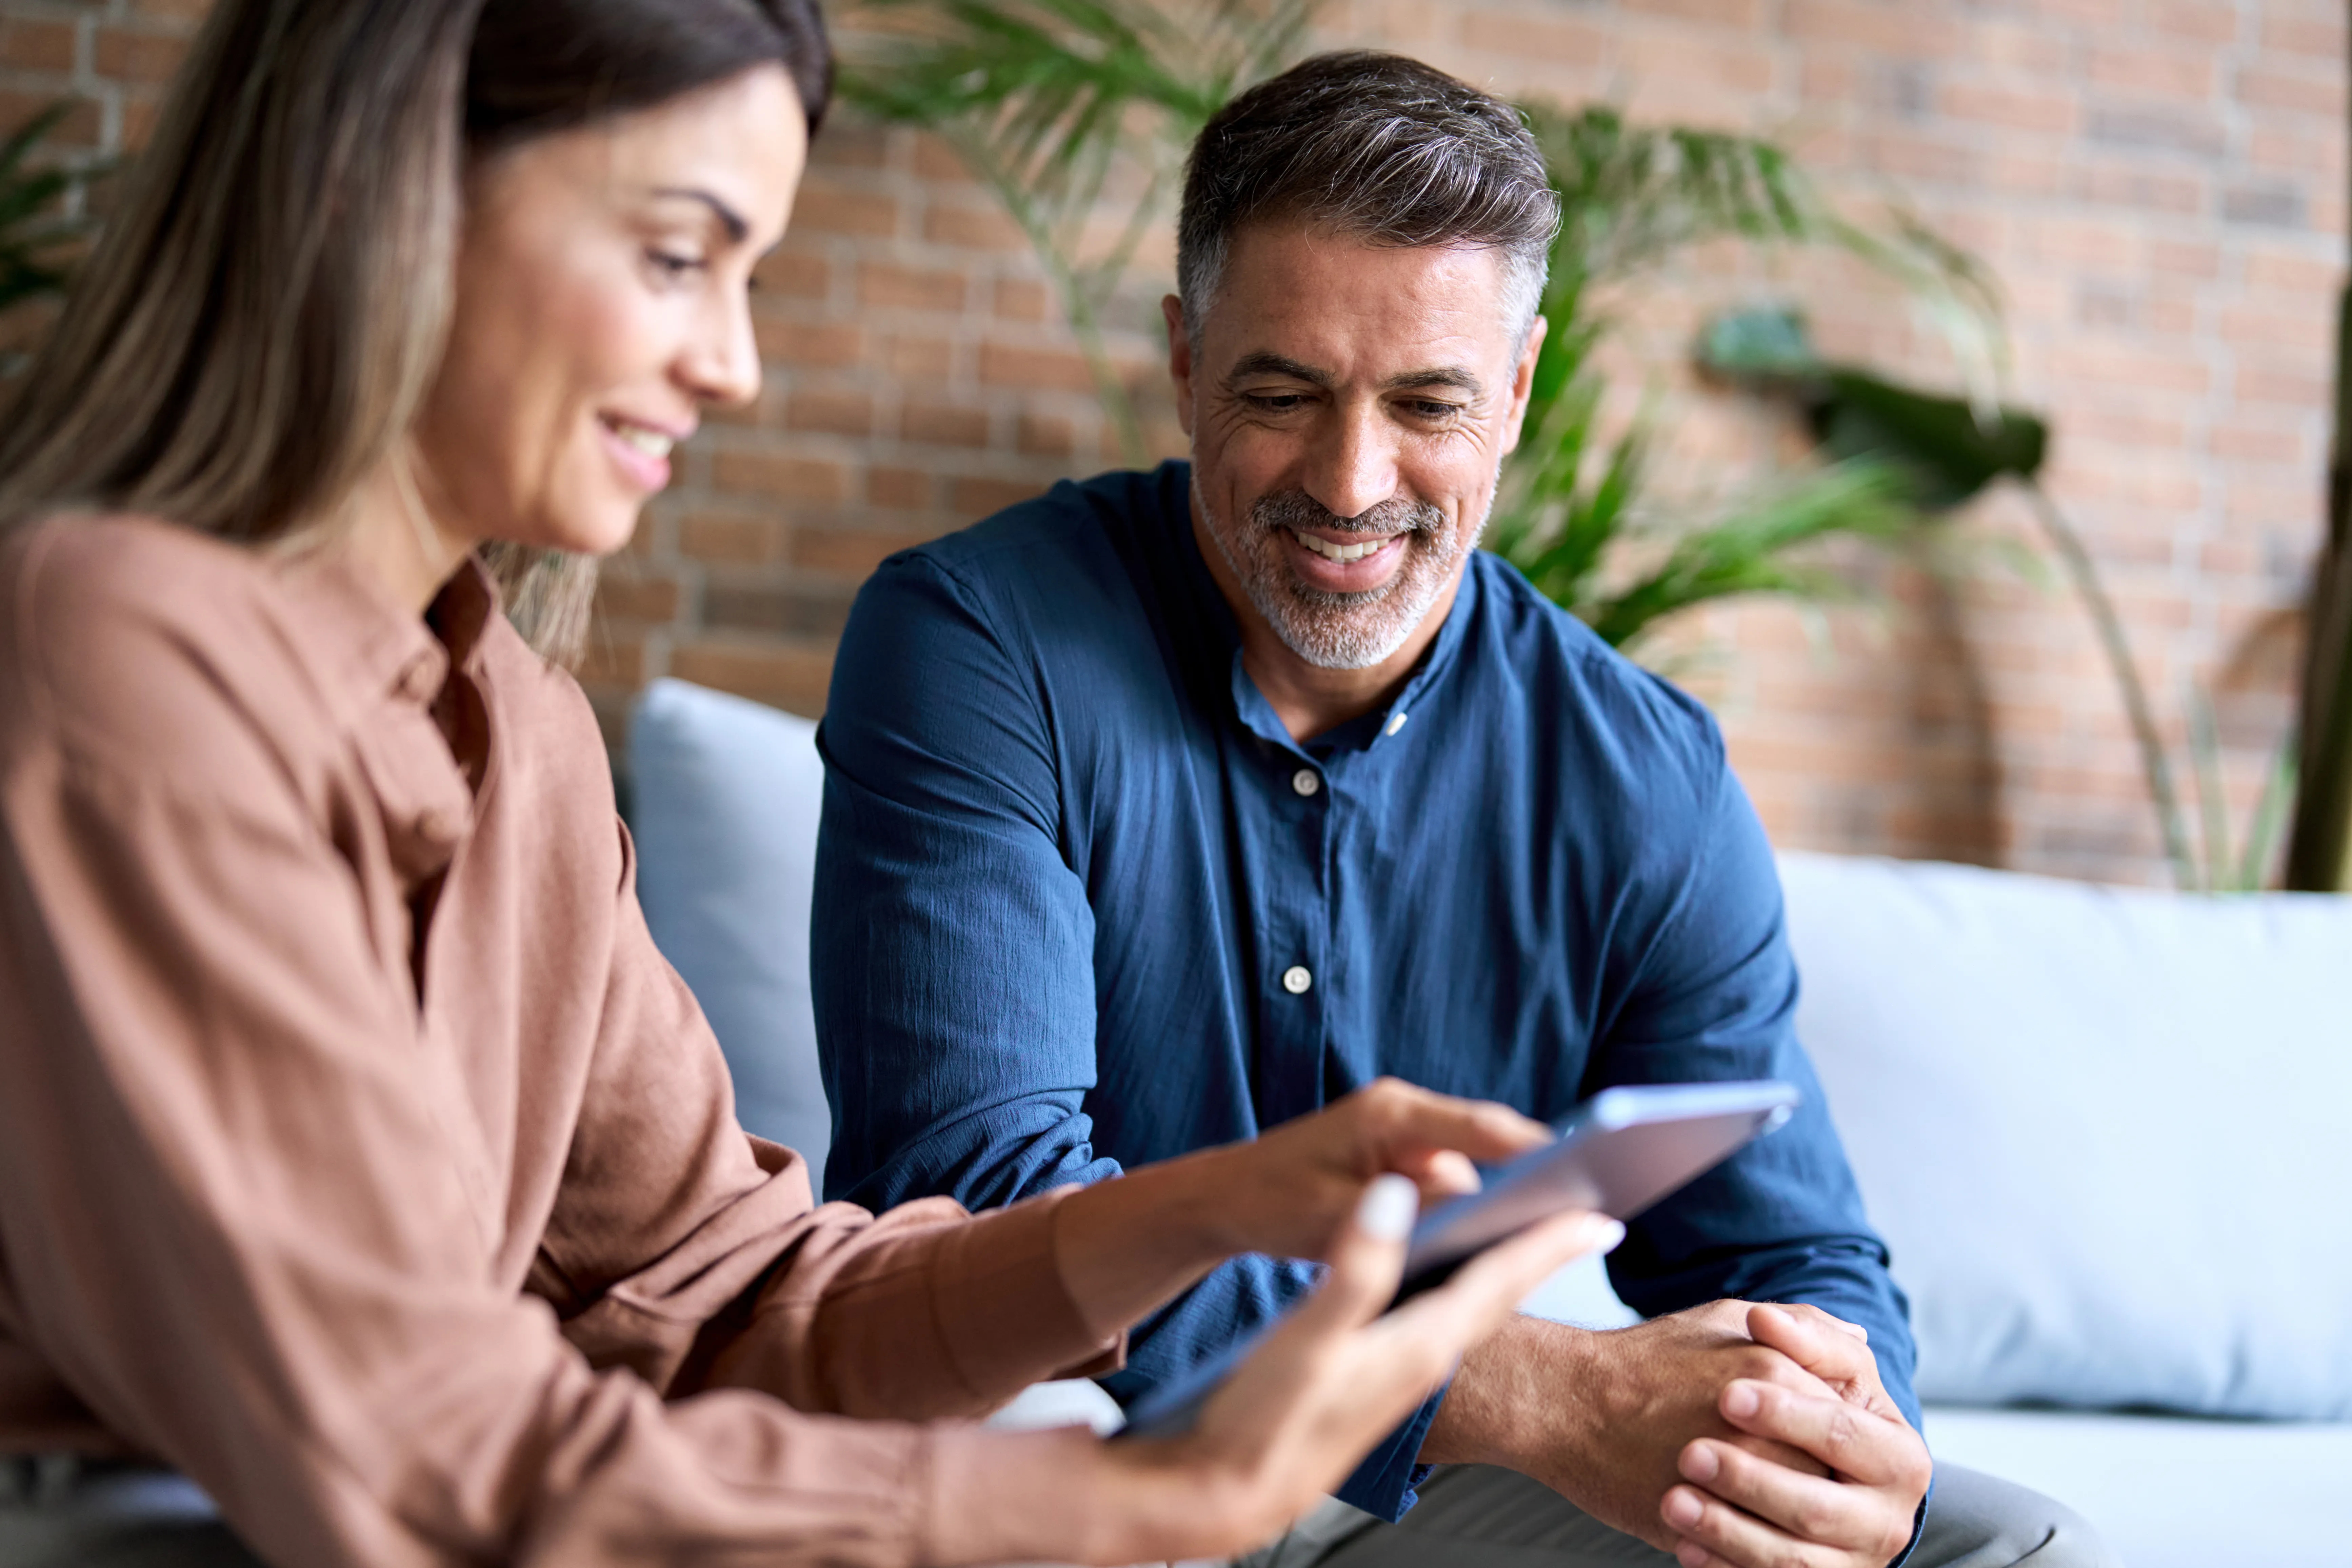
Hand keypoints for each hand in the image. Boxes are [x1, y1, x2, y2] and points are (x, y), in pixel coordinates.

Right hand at [1080, 1175, 1625, 1564]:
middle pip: (1499, 1294)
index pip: (1502, 1281)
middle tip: (1587, 1219)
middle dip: (1543, 1254)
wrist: (1225, 1495)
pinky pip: (1438, 1324)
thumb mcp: (1306, 1339)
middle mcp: (1422, 1359)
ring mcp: (1401, 1375)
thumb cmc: (1263, 1422)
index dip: (1553, 1244)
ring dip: (1504, 1272)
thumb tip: (1395, 1197)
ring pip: (1471, 1310)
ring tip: (1530, 1241)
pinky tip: (1445, 1284)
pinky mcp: (1375, 1381)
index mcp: (1418, 1344)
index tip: (1607, 1216)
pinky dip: (1458, 1293)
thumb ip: (1353, 1268)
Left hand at [1205, 1077, 1556, 1259]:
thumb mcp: (1333, 1215)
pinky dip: (1479, 1203)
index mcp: (1390, 1113)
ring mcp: (1408, 1134)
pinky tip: (1506, 1234)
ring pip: (1479, 1161)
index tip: (1584, 1164)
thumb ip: (1400, 1208)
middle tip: (1592, 1199)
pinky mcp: (1405, 1158)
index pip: (1480, 1126)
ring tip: (1564, 1220)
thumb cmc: (1272, 1202)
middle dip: (1538, 1168)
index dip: (1536, 1147)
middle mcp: (1406, 1113)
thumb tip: (1468, 1192)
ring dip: (1511, 1190)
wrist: (1228, 1197)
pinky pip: (1457, 1177)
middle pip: (1491, 1139)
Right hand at [1421, 1299, 1840, 1550]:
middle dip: (1824, 1479)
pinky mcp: (1707, 1523)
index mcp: (1777, 1376)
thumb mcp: (1725, 1318)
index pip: (1847, 1421)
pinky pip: (1760, 1550)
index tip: (1817, 1439)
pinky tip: (1748, 1529)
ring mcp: (1736, 1482)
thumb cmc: (1644, 1357)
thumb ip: (1801, 1327)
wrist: (1567, 1400)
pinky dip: (1762, 1544)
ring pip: (1802, 1519)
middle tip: (1799, 1474)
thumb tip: (1861, 1343)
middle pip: (1832, 1473)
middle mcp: (1766, 1431)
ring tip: (1773, 1504)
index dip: (1836, 1435)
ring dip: (1795, 1517)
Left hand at [1662, 1304, 1931, 1567]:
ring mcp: (1854, 1562)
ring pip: (1792, 1558)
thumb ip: (1805, 1335)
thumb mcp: (1819, 1365)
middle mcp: (1888, 1518)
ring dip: (1728, 1530)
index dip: (1788, 1414)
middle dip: (1752, 1480)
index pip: (1844, 1433)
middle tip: (1689, 1452)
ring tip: (1673, 1500)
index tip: (1726, 1393)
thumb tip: (1766, 1317)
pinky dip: (1725, 1566)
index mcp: (1901, 1457)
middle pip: (1817, 1505)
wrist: (1796, 1465)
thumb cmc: (1806, 1404)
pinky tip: (1683, 1545)